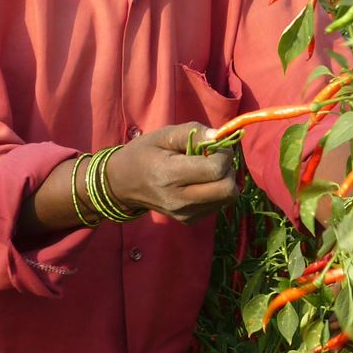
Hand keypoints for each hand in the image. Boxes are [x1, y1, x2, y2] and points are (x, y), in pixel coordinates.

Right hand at [105, 123, 237, 222]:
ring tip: (206, 169)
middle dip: (229, 169)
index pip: (215, 170)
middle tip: (215, 158)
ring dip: (225, 180)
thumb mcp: (163, 135)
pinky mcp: (189, 220)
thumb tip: (219, 136)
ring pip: (227, 198)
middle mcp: (179, 200)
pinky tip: (200, 181)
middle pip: (227, 190)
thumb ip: (192, 132)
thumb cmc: (144, 154)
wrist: (123, 185)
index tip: (214, 145)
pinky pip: (219, 205)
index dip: (223, 155)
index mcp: (170, 176)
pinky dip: (217, 190)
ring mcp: (185, 214)